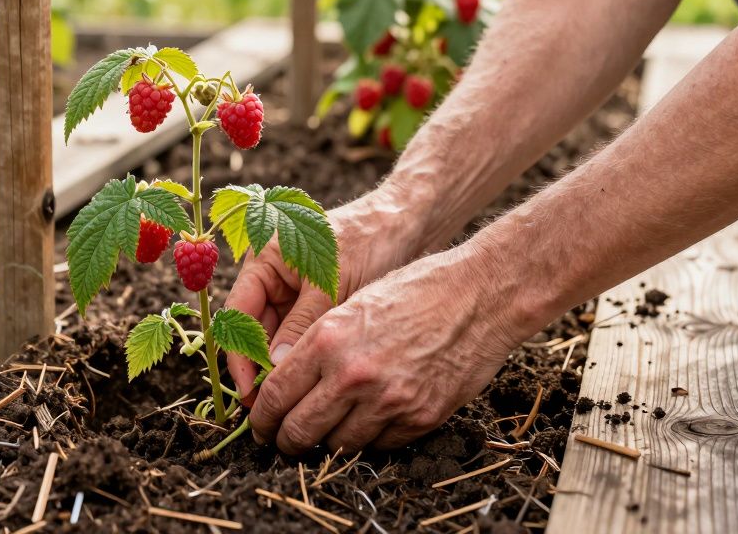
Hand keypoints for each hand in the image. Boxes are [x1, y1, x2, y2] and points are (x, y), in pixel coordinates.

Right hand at [223, 187, 423, 402]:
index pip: (237, 314)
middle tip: (270, 411)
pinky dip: (302, 360)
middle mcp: (271, 277)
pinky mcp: (314, 305)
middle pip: (252, 332)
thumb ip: (302, 325)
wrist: (408, 223)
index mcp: (264, 260)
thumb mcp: (332, 285)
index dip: (239, 356)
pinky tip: (311, 387)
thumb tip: (277, 369)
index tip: (251, 393)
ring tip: (290, 405)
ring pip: (276, 340)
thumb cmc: (369, 240)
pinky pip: (299, 338)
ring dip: (281, 369)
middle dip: (259, 370)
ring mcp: (291, 292)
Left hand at [247, 243, 528, 453]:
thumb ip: (315, 348)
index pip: (275, 394)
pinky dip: (368, 439)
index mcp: (327, 340)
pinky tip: (367, 422)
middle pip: (298, 430)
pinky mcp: (419, 418)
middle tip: (282, 442)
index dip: (261, 417)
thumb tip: (282, 384)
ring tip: (326, 432)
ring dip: (327, 443)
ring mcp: (388, 401)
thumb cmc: (413, 291)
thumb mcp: (350, 307)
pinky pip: (379, 446)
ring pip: (337, 446)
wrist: (477, 297)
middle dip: (285, 441)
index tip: (260, 425)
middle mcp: (352, 375)